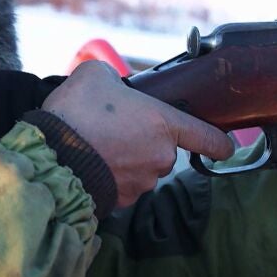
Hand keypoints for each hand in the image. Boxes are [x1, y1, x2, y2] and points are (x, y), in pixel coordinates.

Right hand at [41, 60, 233, 206]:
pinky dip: (112, 174)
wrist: (51, 154)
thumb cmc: (78, 112)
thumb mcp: (95, 75)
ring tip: (97, 144)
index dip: (219, 142)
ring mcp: (142, 182)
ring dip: (128, 158)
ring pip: (143, 168)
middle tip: (116, 127)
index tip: (226, 146)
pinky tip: (91, 161)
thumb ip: (114, 78)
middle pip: (164, 150)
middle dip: (145, 140)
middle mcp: (160, 157)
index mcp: (164, 124)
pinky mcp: (122, 201)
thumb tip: (113, 85)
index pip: (207, 138)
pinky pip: (123, 184)